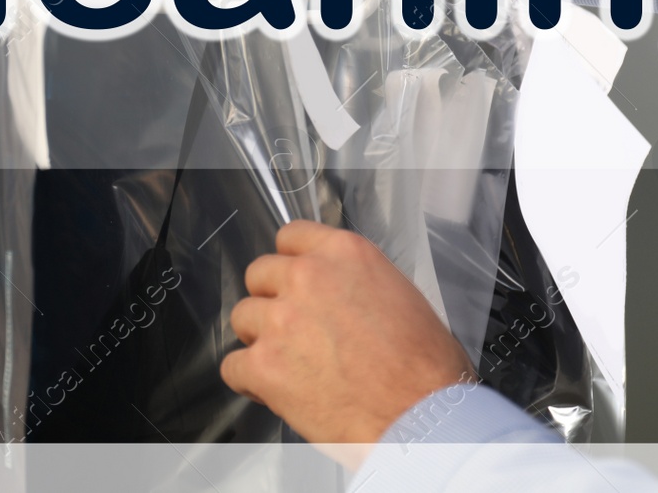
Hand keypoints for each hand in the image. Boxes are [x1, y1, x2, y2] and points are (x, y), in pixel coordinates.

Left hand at [220, 221, 475, 461]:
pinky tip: (274, 391)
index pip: (290, 236)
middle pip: (259, 274)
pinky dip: (250, 382)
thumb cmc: (425, 368)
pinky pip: (233, 366)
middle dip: (272, 301)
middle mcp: (306, 277)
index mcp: (343, 253)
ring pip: (242, 317)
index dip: (291, 264)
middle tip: (295, 331)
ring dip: (260, 340)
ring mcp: (280, 320)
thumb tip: (334, 293)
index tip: (295, 285)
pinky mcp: (264, 365)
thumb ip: (354, 281)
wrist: (423, 420)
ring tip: (290, 365)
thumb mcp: (399, 295)